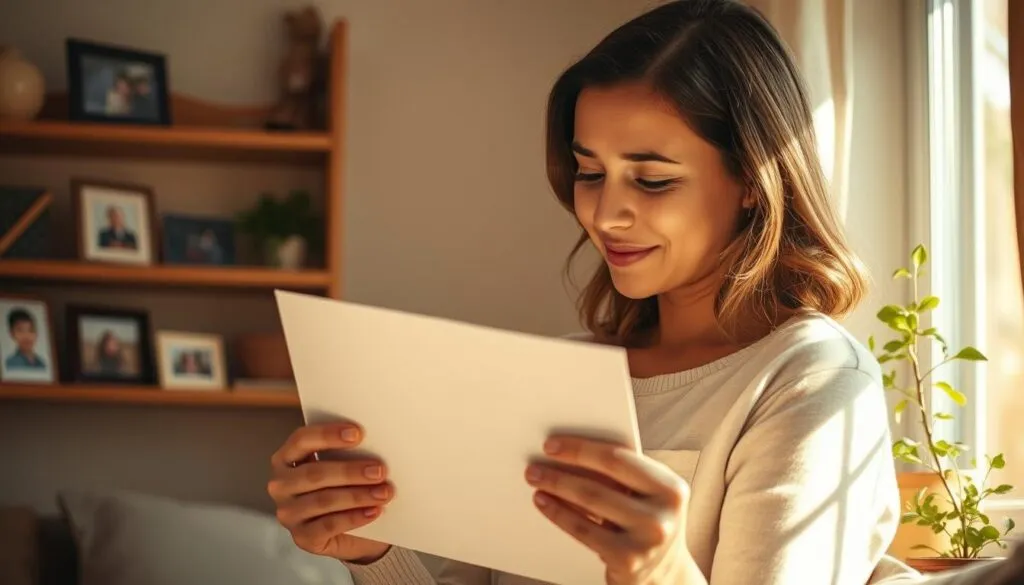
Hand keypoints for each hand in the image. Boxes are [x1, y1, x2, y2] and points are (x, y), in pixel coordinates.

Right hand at [268, 422, 393, 562]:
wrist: (351, 533)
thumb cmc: (344, 488)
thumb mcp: (341, 468)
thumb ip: (347, 454)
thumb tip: (374, 443)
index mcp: (286, 458)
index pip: (301, 440)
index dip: (328, 435)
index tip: (358, 433)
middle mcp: (281, 485)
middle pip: (314, 474)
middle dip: (350, 471)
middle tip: (380, 470)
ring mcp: (288, 513)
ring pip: (324, 501)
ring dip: (358, 496)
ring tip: (384, 493)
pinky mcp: (302, 537)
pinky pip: (329, 525)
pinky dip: (354, 517)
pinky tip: (374, 511)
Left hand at [525, 436, 705, 584]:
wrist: (664, 573)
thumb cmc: (646, 521)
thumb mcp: (648, 495)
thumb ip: (624, 473)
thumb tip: (570, 450)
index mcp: (671, 487)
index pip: (619, 458)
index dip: (581, 449)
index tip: (552, 444)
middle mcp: (664, 514)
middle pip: (600, 482)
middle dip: (562, 470)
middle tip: (535, 464)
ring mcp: (646, 540)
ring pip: (590, 504)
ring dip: (556, 488)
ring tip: (535, 479)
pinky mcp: (628, 561)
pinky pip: (583, 531)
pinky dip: (559, 514)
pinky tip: (544, 503)